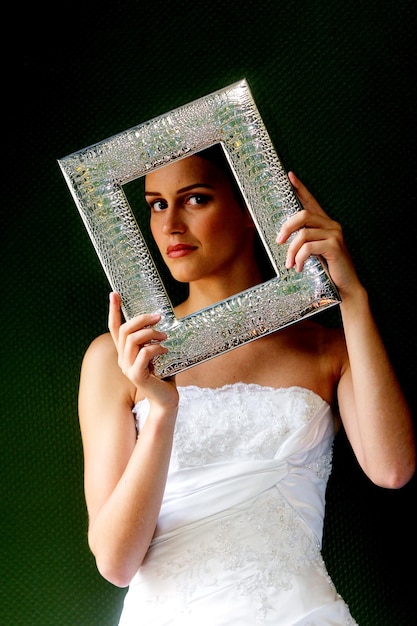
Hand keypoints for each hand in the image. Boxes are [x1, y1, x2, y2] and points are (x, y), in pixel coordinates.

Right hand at [108, 292, 178, 408]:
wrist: (167, 400)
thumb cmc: (165, 375)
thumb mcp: (158, 353)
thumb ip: (153, 339)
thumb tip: (159, 318)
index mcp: (126, 352)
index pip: (115, 328)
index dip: (113, 310)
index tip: (114, 293)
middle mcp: (123, 359)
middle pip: (124, 330)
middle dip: (141, 319)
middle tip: (159, 316)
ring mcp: (127, 368)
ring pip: (132, 340)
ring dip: (151, 333)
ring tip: (165, 336)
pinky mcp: (137, 375)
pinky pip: (144, 353)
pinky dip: (157, 348)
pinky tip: (166, 351)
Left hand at [276, 172, 361, 298]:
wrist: (345, 286)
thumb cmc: (328, 269)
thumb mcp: (314, 251)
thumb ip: (304, 241)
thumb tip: (283, 237)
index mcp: (326, 224)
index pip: (311, 202)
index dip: (300, 188)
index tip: (289, 176)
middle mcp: (332, 225)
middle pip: (303, 215)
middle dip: (287, 228)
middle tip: (278, 241)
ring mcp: (335, 234)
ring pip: (303, 234)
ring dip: (291, 251)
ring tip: (290, 264)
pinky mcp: (334, 246)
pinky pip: (308, 247)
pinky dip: (299, 258)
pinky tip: (299, 268)